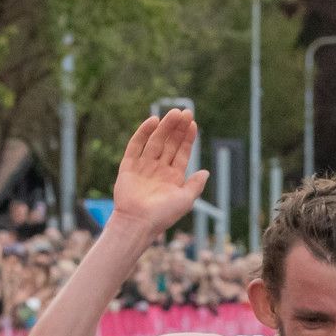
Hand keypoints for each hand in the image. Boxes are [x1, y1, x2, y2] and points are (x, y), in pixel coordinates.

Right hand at [111, 109, 210, 233]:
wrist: (138, 223)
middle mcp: (158, 170)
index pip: (182, 153)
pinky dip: (143, 133)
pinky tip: (153, 121)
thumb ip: (195, 185)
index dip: (187, 138)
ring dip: (165, 127)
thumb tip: (206, 172)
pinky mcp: (128, 166)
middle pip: (170, 144)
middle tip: (185, 112)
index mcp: (173, 178)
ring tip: (174, 112)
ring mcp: (143, 166)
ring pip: (156, 141)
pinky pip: (136, 145)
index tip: (193, 123)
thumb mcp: (185, 201)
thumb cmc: (163, 216)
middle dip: (178, 128)